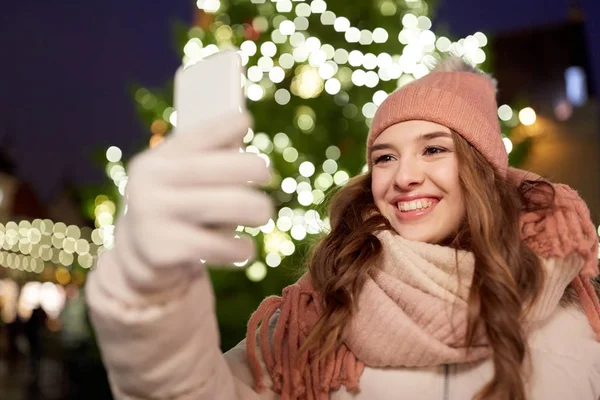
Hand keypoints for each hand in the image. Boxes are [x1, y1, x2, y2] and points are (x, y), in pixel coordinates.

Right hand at [112, 112, 272, 291]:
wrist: (139, 259)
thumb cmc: (174, 208)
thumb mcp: (179, 179)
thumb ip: (207, 155)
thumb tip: (241, 124)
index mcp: (155, 162)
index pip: (194, 136)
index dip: (224, 125)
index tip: (246, 121)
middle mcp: (149, 185)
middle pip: (216, 168)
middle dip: (252, 168)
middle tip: (269, 176)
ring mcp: (154, 218)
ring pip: (228, 205)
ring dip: (256, 210)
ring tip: (263, 214)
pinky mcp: (164, 252)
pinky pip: (222, 247)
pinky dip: (242, 249)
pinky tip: (243, 249)